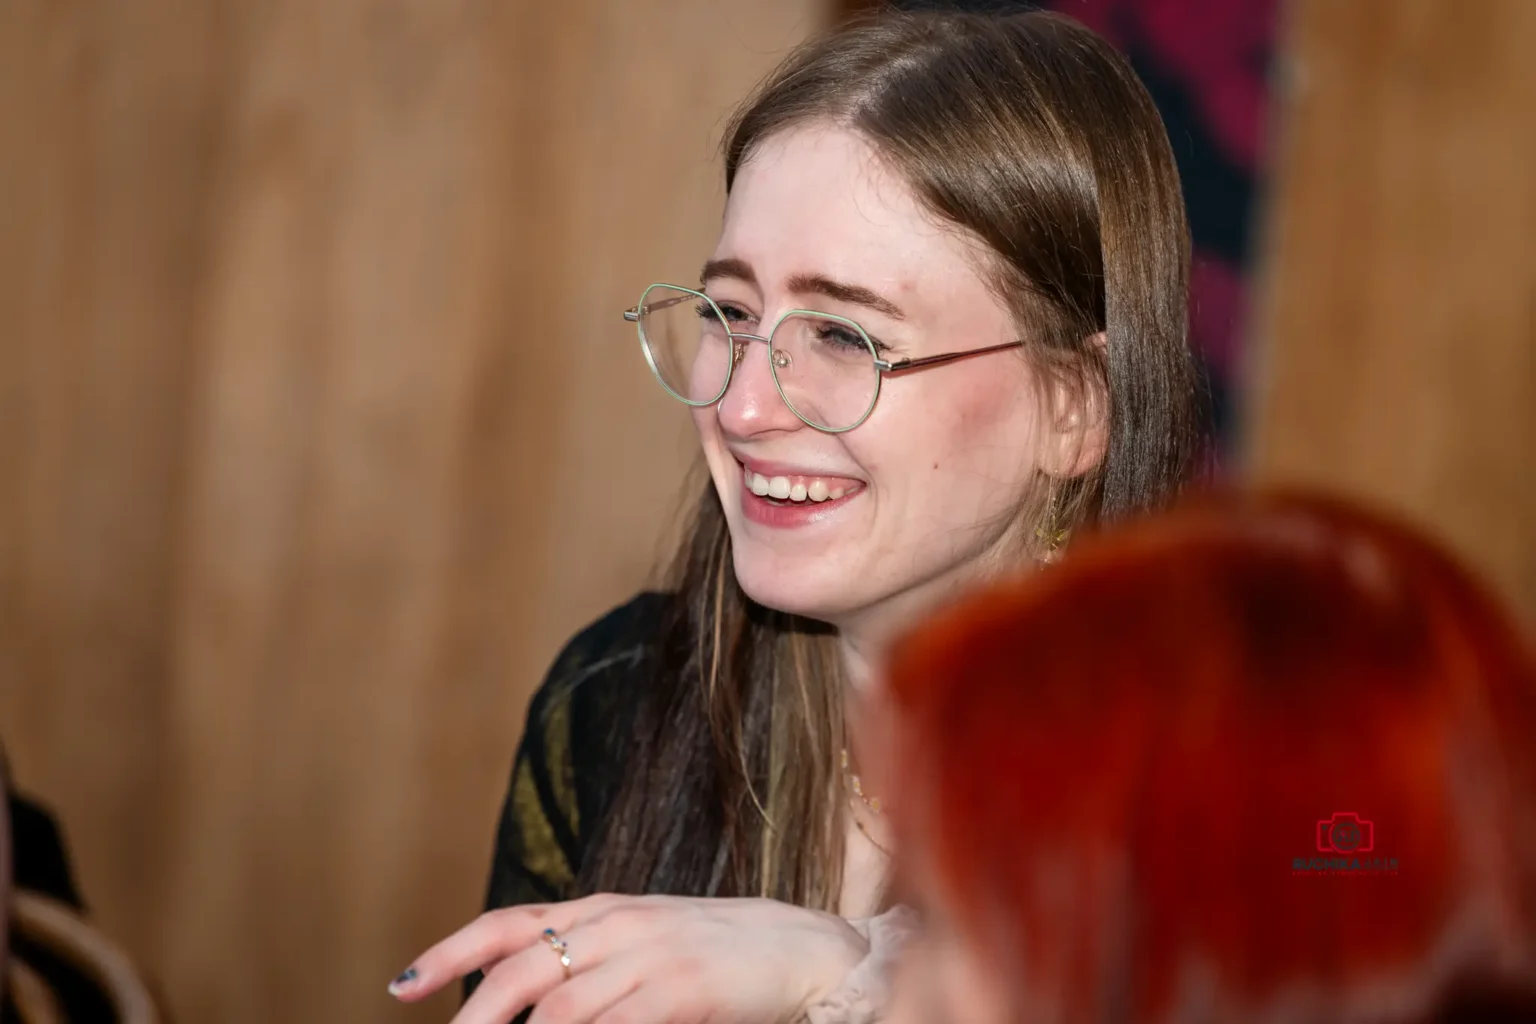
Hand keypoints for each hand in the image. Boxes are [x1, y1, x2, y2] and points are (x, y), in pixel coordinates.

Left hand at [390, 893, 870, 1023]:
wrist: (798, 947)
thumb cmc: (715, 951)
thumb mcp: (642, 938)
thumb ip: (586, 954)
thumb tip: (517, 992)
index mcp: (601, 909)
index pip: (507, 924)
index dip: (450, 953)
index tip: (402, 987)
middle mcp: (617, 925)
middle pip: (521, 968)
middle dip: (472, 1016)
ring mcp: (650, 956)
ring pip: (558, 1006)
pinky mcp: (683, 989)